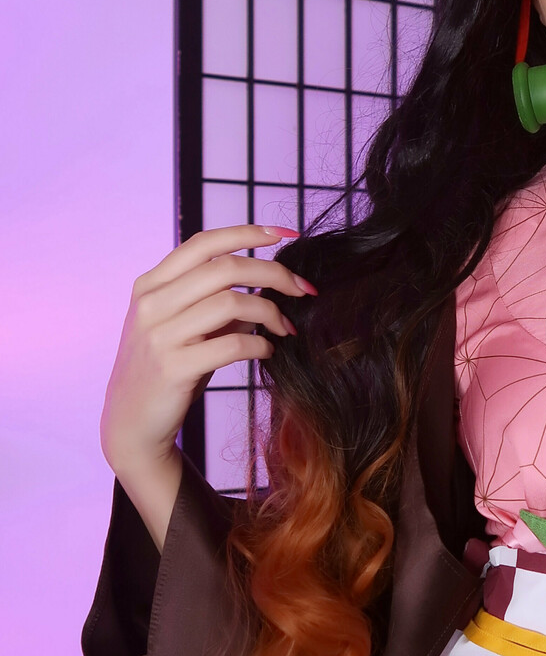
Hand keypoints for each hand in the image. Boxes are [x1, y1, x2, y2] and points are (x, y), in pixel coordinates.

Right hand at [100, 225, 315, 546]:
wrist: (131, 423)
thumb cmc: (166, 369)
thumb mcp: (185, 328)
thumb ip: (217, 303)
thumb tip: (271, 285)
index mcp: (151, 284)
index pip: (204, 243)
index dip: (248, 232)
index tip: (286, 234)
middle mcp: (151, 304)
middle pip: (226, 269)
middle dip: (275, 274)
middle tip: (303, 289)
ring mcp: (159, 335)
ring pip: (232, 302)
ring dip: (271, 313)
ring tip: (286, 327)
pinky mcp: (173, 368)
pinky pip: (232, 345)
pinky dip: (260, 345)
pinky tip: (268, 351)